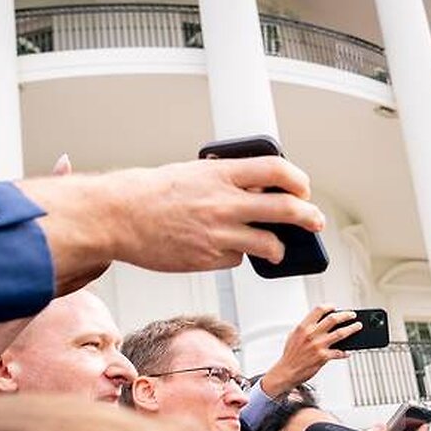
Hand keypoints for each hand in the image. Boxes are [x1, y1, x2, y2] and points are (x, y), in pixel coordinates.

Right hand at [19, 155, 324, 293]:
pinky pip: (237, 260)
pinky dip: (238, 256)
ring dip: (280, 248)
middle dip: (309, 217)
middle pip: (286, 209)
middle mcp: (225, 203)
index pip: (276, 170)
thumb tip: (260, 189)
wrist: (115, 216)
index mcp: (221, 174)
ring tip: (279, 249)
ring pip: (270, 244)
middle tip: (315, 221)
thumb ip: (227, 180)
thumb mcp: (194, 172)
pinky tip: (224, 250)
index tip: (303, 188)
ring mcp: (218, 233)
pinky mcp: (208, 259)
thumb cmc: (150, 192)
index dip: (298, 180)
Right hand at [257, 305, 360, 397]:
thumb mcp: (294, 336)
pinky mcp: (323, 357)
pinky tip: (348, 352)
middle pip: (333, 319)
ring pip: (340, 333)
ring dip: (352, 329)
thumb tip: (319, 322)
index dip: (329, 307)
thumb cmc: (291, 355)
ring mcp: (318, 345)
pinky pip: (339, 352)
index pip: (319, 310)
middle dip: (346, 315)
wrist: (287, 372)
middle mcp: (311, 334)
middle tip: (352, 315)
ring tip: (357, 326)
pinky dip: (345, 352)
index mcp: (303, 327)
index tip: (335, 307)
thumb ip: (306, 328)